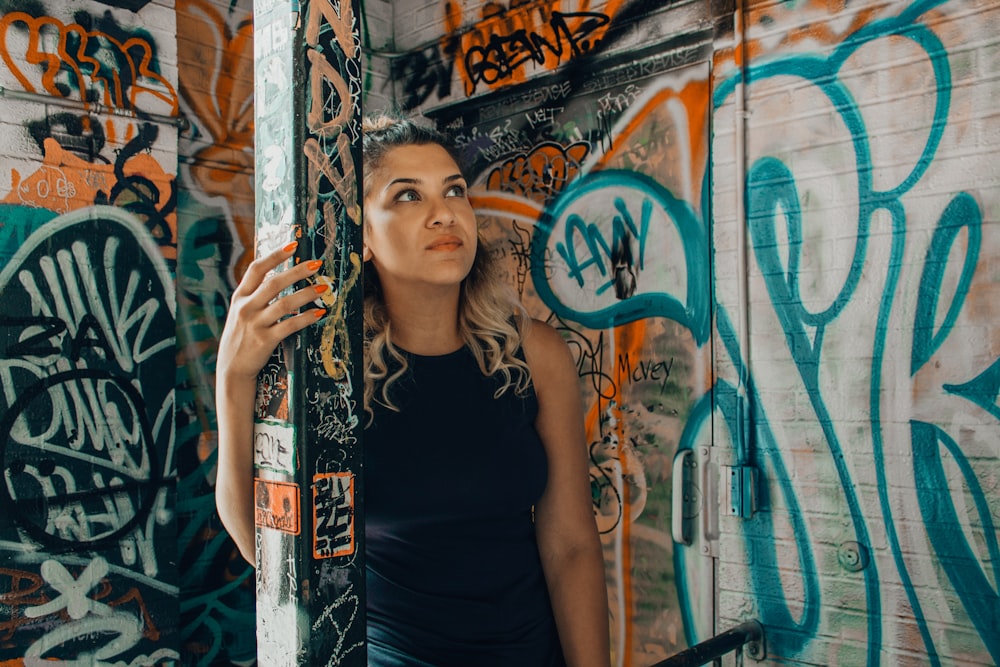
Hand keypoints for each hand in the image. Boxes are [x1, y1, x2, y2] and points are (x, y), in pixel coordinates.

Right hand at [217, 241, 327, 381]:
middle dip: (297, 271)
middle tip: (317, 264)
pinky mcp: (265, 340)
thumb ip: (254, 296)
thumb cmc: (241, 338)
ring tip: (323, 288)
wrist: (231, 369)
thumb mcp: (240, 313)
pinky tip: (318, 312)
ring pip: (284, 304)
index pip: (256, 269)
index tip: (293, 245)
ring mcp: (255, 324)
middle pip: (274, 283)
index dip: (275, 256)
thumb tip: (277, 277)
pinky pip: (290, 325)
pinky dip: (306, 318)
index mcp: (239, 297)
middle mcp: (245, 308)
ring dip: (306, 294)